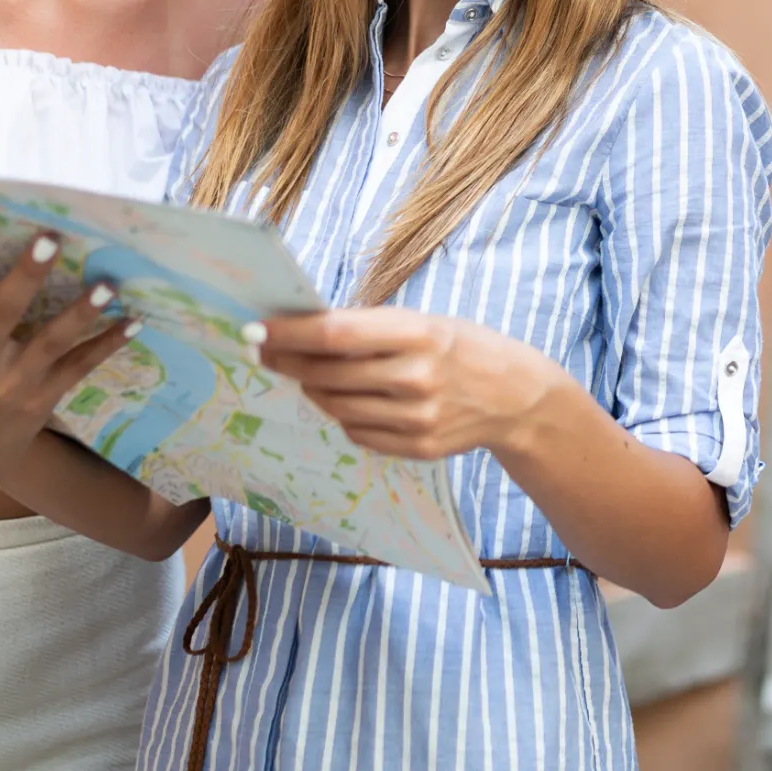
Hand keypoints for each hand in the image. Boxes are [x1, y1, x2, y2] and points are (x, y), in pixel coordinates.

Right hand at [0, 212, 132, 481]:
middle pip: (1, 312)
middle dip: (26, 276)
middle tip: (50, 237)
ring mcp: (9, 382)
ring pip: (49, 343)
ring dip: (80, 313)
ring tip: (108, 285)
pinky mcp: (42, 397)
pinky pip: (79, 367)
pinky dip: (107, 344)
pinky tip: (135, 321)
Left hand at [253, 306, 562, 462]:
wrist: (515, 396)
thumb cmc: (460, 348)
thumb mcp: (424, 322)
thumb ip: (370, 329)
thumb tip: (301, 331)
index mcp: (419, 334)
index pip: (336, 334)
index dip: (290, 335)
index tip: (256, 330)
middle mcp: (417, 377)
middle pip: (327, 375)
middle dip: (288, 362)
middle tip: (265, 351)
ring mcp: (417, 418)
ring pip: (336, 407)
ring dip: (315, 390)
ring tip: (313, 376)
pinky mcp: (416, 448)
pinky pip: (357, 433)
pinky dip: (345, 415)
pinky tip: (354, 400)